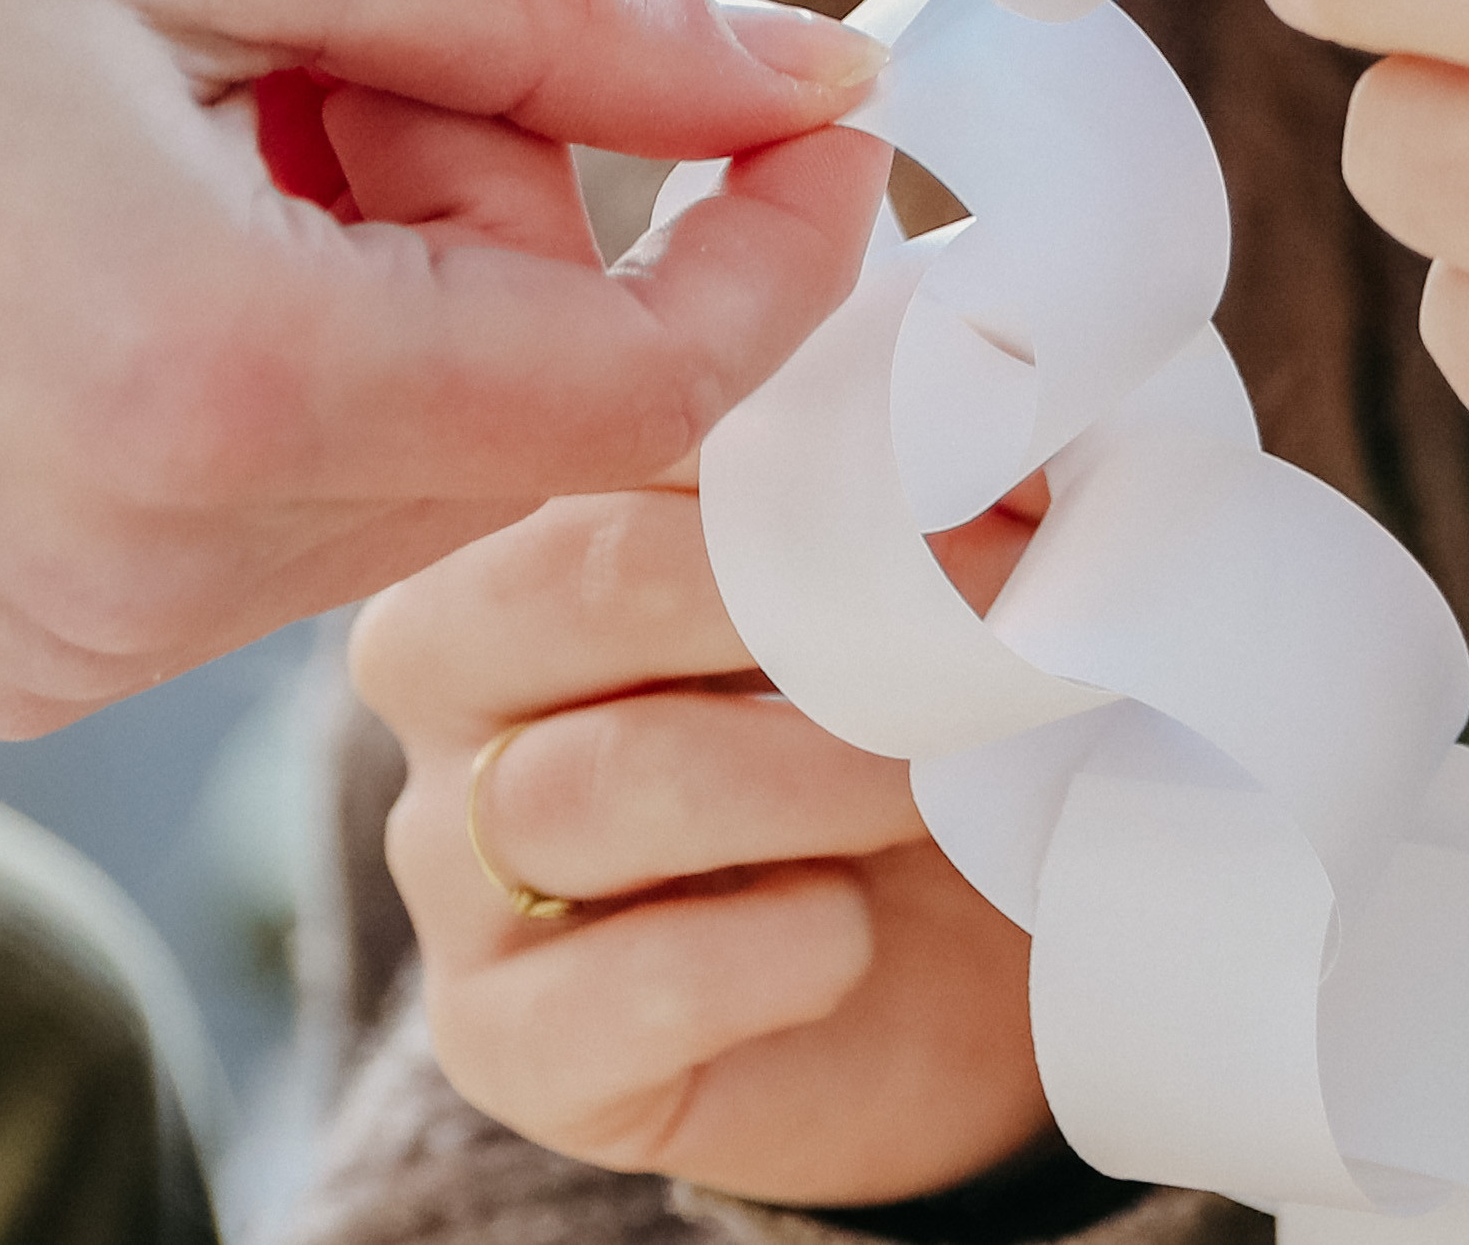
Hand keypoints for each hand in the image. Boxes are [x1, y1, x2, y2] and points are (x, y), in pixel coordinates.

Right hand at [0, 0, 899, 736]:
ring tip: (195, 94)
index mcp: (205, 379)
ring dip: (398, 271)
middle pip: (529, 421)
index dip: (774, 241)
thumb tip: (795, 72)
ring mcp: (61, 640)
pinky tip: (117, 201)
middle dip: (524, 204)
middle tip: (345, 22)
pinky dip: (276, 351)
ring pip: (405, 463)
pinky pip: (263, 510)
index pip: (648, 386)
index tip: (808, 98)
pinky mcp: (1, 650)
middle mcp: (142, 569)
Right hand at [351, 482, 1050, 1208]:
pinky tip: (843, 938)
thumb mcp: (939, 586)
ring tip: (929, 789)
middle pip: (570, 583)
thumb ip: (949, 491)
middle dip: (802, 596)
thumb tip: (1019, 451)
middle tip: (982, 626)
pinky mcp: (504, 1043)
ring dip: (807, 776)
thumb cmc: (914, 730)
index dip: (813, 436)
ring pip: (593, 785)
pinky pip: (605, 991)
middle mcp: (449, 672)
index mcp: (529, 507)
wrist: (946, 983)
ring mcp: (452, 867)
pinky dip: (760, 955)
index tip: (986, 470)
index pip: (618, 425)